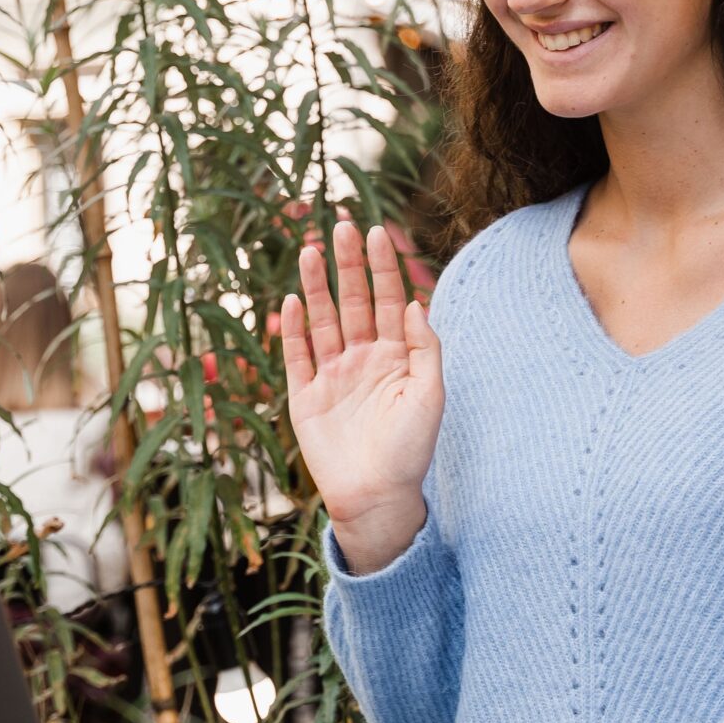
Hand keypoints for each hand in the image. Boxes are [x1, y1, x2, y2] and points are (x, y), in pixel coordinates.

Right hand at [277, 219, 442, 573]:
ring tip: (312, 250)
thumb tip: (416, 303)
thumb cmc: (410, 449)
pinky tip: (293, 299)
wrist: (376, 497)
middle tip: (341, 225)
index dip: (384, 267)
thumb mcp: (430, 396)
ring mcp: (332, 375)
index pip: (389, 300)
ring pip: (322, 320)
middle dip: (348, 264)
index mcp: (396, 356)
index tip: (379, 232)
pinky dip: (294, 329)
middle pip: (352, 301)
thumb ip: (425, 348)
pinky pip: (297, 356)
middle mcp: (363, 359)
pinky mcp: (306, 396)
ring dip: (317, 286)